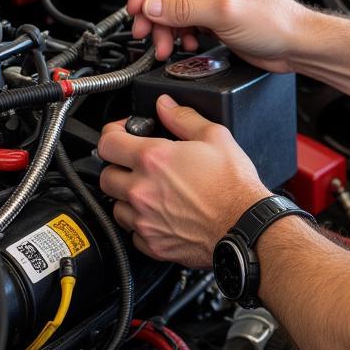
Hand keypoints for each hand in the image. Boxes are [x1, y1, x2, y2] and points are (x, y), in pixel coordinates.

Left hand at [98, 95, 268, 266]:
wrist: (244, 223)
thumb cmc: (233, 185)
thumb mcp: (215, 137)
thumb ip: (183, 118)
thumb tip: (165, 105)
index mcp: (154, 159)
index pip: (107, 142)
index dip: (113, 134)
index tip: (122, 134)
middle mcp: (141, 189)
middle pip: (106, 175)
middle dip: (119, 167)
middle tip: (137, 165)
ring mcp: (144, 219)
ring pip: (115, 206)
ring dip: (127, 197)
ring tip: (150, 192)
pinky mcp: (152, 243)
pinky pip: (132, 232)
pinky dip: (141, 223)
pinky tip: (160, 215)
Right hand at [127, 0, 308, 69]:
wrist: (298, 45)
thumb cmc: (276, 21)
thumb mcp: (223, 13)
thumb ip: (183, 10)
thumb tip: (150, 6)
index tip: (136, 7)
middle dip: (153, 13)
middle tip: (146, 33)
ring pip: (173, 9)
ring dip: (165, 29)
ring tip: (166, 47)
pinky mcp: (216, 17)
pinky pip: (186, 23)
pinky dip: (181, 35)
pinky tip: (187, 45)